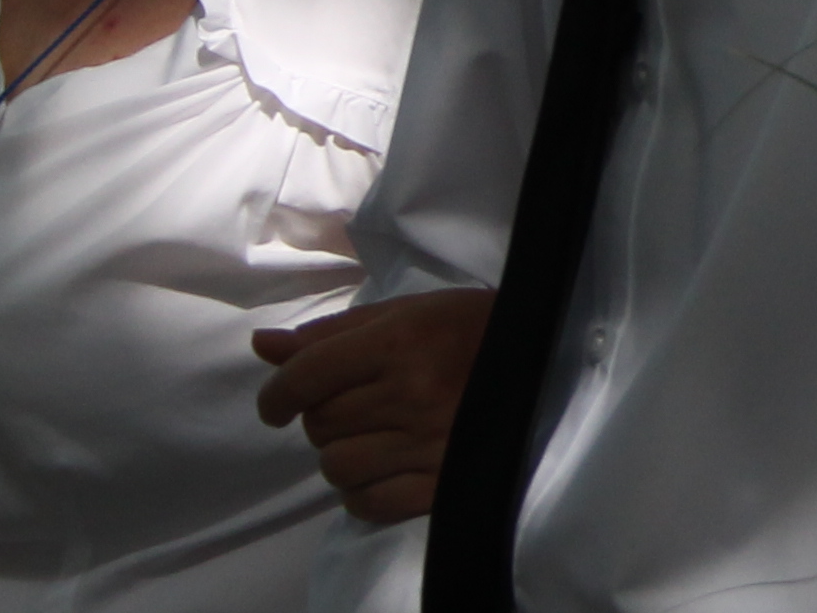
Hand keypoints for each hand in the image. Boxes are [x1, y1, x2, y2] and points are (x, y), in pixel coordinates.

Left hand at [253, 287, 491, 522]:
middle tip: (358, 405)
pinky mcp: (444, 483)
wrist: (553, 358)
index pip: (306, 376)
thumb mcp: (408, 312)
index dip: (277, 395)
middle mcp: (412, 392)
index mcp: (401, 341)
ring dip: (344, 454)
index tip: (277, 405)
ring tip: (375, 437)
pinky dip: (362, 493)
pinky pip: (367, 503)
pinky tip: (383, 470)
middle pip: (320, 424)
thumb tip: (263, 346)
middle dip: (324, 416)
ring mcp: (428, 443)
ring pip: (337, 467)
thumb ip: (333, 332)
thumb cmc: (473, 328)